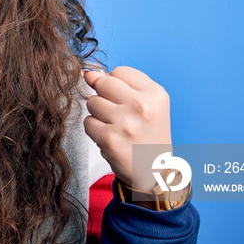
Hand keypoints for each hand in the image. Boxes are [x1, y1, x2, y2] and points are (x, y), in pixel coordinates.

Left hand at [83, 66, 171, 191]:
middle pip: (102, 83)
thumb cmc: (147, 134)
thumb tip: (87, 73)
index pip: (119, 71)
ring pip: (92, 102)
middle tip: (118, 113)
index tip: (127, 100)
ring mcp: (125, 123)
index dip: (117, 85)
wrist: (155, 172)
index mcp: (155, 94)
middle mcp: (142, 106)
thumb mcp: (146, 104)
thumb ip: (119, 84)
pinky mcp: (109, 139)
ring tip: (116, 126)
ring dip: (98, 114)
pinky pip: (87, 122)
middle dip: (104, 96)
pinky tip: (110, 137)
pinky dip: (95, 130)